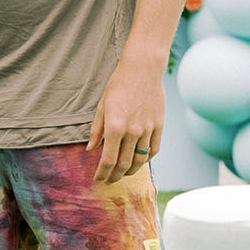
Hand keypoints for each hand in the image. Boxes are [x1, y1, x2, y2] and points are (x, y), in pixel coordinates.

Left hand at [87, 59, 164, 184]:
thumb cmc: (118, 85)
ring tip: (123, 174)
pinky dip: (146, 159)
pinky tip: (140, 161)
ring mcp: (148, 130)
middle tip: (109, 180)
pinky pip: (154, 150)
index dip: (102, 173)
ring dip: (130, 171)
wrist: (142, 70)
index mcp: (115, 127)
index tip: (98, 179)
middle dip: (115, 176)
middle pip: (124, 164)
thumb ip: (97, 130)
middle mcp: (132, 132)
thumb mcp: (102, 106)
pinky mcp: (159, 126)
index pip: (108, 160)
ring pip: (140, 160)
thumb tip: (91, 149)